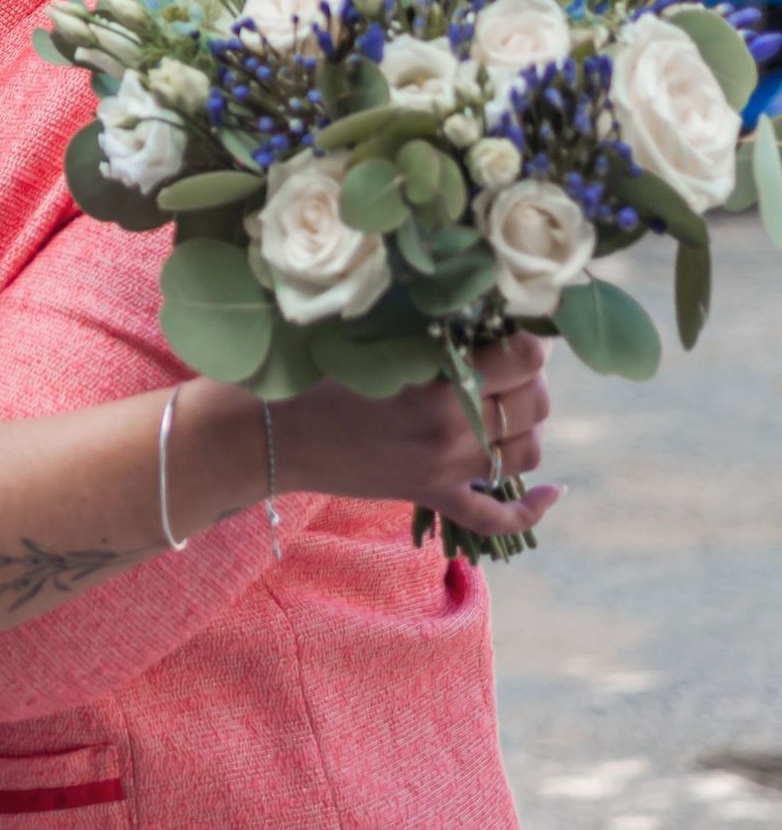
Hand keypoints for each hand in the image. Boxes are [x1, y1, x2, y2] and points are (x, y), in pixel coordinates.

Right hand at [269, 332, 559, 546]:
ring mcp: (446, 470)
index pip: (523, 357)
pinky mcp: (435, 497)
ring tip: (506, 406)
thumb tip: (481, 311)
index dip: (526, 340)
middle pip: (533, 403)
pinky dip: (531, 507)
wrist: (276, 436)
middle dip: (530, 380)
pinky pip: (498, 517)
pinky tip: (552, 491)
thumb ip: (429, 331)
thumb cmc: (317, 376)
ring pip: (527, 450)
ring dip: (526, 426)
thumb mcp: (375, 341)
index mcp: (438, 385)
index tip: (510, 332)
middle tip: (507, 365)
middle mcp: (452, 431)